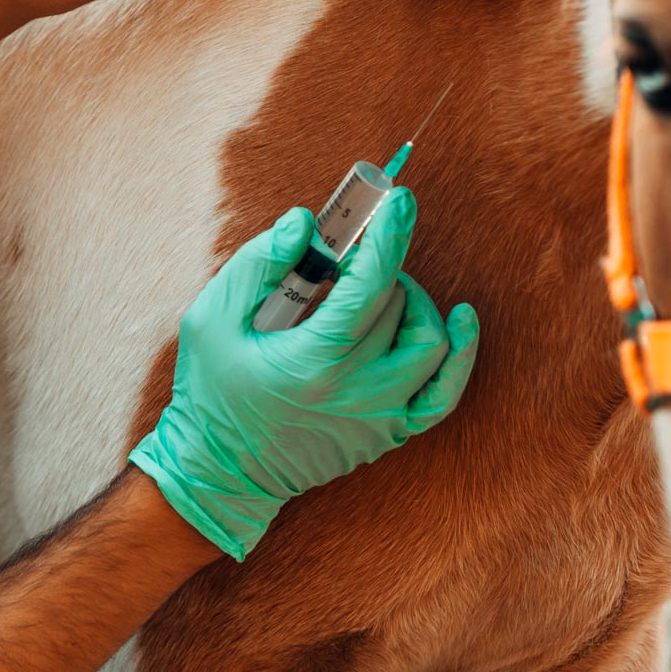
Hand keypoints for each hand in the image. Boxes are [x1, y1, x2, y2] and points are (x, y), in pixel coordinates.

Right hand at [128, 191, 482, 559]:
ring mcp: (380, 418)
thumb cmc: (211, 391)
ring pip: (430, 342)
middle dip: (379, 267)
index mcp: (313, 361)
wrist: (220, 473)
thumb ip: (259, 263)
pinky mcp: (389, 434)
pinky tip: (459, 321)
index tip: (398, 198)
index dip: (388, 235)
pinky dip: (457, 354)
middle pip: (398, 305)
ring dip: (413, 303)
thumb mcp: (212, 318)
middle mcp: (358, 392)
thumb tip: (308, 222)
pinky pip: (443, 392)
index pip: (371, 284)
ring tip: (379, 293)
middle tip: (347, 260)